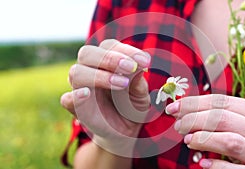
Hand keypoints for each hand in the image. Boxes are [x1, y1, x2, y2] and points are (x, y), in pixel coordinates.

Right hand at [60, 39, 150, 155]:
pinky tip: (86, 94)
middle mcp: (90, 71)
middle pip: (87, 53)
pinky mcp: (77, 108)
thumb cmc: (133, 106)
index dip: (126, 50)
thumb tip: (138, 67)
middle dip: (109, 58)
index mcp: (106, 62)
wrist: (125, 131)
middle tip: (130, 67)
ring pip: (76, 72)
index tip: (145, 61)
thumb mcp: (141, 94)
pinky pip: (67, 99)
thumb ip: (138, 82)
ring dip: (99, 76)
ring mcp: (81, 88)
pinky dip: (74, 96)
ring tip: (122, 84)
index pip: (109, 46)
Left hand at [166, 94, 244, 168]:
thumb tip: (185, 111)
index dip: (194, 103)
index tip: (174, 108)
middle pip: (222, 118)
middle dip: (193, 119)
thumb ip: (224, 116)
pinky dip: (217, 165)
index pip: (222, 101)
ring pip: (230, 141)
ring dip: (203, 139)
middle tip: (178, 125)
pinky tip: (204, 163)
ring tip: (187, 140)